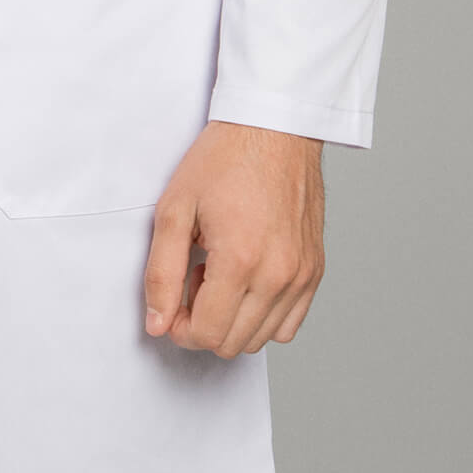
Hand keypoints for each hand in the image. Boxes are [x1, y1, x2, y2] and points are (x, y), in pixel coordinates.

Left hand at [142, 119, 323, 355]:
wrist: (273, 128)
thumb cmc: (225, 159)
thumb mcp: (174, 209)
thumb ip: (161, 273)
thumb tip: (158, 323)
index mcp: (240, 260)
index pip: (207, 334)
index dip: (179, 327)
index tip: (173, 302)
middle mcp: (278, 274)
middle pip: (233, 344)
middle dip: (204, 323)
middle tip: (195, 278)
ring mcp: (301, 275)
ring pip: (261, 339)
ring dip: (233, 320)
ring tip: (222, 273)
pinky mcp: (315, 270)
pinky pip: (289, 324)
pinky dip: (264, 317)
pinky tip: (247, 280)